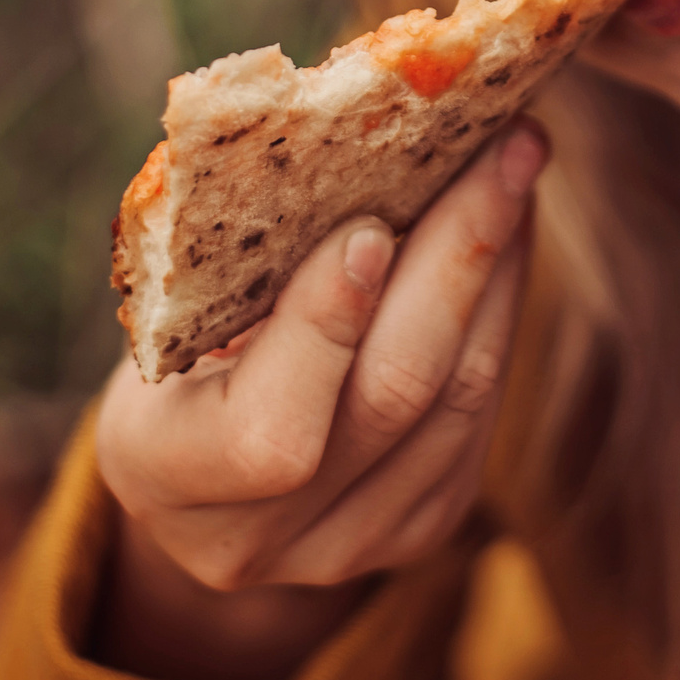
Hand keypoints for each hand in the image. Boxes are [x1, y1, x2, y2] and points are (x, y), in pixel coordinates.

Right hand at [90, 119, 544, 679]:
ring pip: (459, 400)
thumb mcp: (163, 304)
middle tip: (504, 148)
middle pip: (394, 398)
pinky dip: (500, 309)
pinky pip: (481, 411)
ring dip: (498, 270)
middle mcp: (256, 539)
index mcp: (162, 474)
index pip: (268, 432)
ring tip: (517, 168)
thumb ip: (237, 256)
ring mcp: (348, 546)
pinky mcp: (420, 525)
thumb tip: (358, 133)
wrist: (195, 455)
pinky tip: (506, 232)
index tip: (368, 226)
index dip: (327, 329)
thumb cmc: (168, 340)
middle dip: (458, 257)